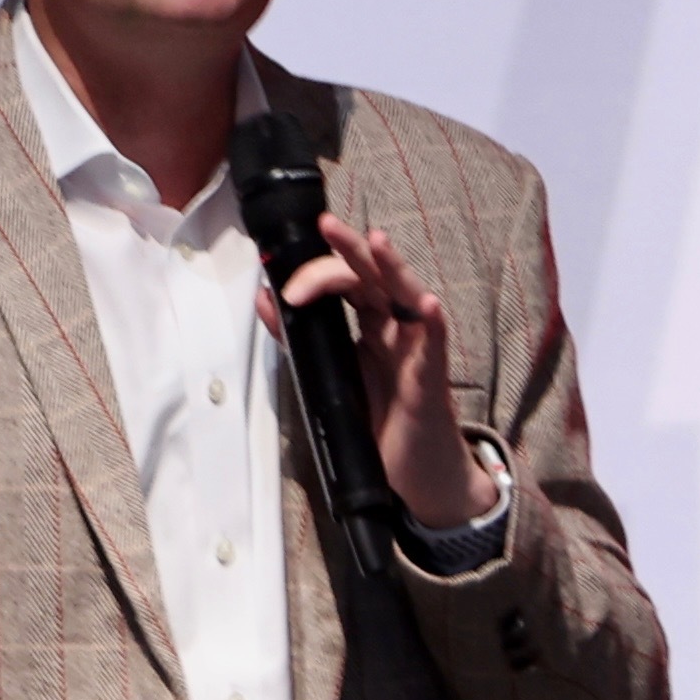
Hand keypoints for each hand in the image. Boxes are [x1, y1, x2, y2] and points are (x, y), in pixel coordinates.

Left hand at [273, 213, 480, 526]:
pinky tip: (427, 304)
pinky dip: (431, 323)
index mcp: (371, 325)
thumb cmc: (378, 423)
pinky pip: (434, 345)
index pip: (346, 283)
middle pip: (374, 277)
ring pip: (408, 296)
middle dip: (350, 250)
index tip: (282, 287)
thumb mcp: (331, 376)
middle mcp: (395, 328)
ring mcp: (415, 350)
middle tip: (326, 224)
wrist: (414, 474)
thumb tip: (265, 297)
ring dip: (392, 268)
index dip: (316, 275)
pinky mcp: (430, 380)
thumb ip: (300, 338)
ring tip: (376, 241)